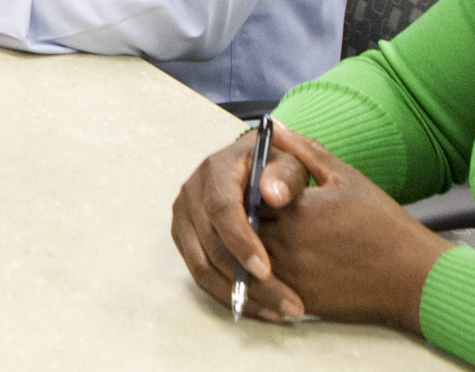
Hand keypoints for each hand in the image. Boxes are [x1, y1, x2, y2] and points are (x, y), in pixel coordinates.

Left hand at [170, 124, 450, 331]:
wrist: (415, 278)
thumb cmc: (384, 225)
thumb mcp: (345, 177)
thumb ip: (303, 151)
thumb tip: (275, 126)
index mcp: (294, 210)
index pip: (244, 196)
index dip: (242, 190)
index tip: (247, 184)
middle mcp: (286, 244)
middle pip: (239, 229)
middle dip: (237, 219)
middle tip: (240, 210)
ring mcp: (291, 276)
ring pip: (245, 260)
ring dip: (241, 249)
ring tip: (251, 235)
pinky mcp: (299, 300)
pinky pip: (262, 288)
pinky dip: (257, 276)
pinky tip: (265, 264)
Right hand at [170, 125, 314, 322]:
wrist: (254, 168)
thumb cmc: (276, 168)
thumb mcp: (289, 162)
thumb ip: (286, 175)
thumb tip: (273, 195)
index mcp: (216, 170)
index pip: (221, 208)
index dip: (240, 241)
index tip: (266, 270)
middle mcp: (192, 192)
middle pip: (211, 246)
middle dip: (248, 281)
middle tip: (289, 305)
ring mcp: (184, 216)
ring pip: (201, 266)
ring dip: (239, 295)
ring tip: (279, 312)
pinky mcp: (185, 237)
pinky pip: (200, 273)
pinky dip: (228, 294)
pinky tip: (262, 306)